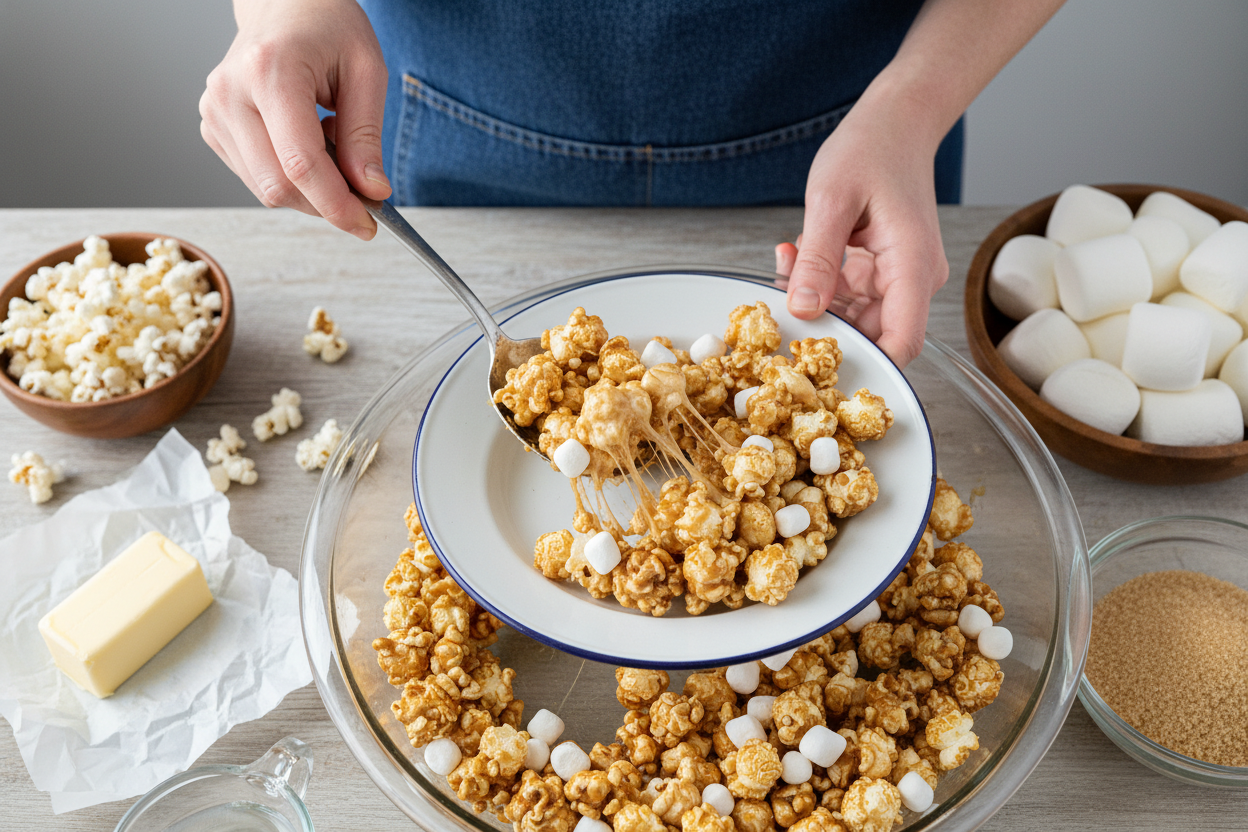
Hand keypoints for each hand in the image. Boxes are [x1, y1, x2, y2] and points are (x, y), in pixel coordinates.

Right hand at [199, 0, 389, 239]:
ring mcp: (215, 111)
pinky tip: (305, 142)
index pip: (299, 163)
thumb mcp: (366, 71)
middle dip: (326, 203)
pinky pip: (257, 178)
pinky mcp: (213, 127)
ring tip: (330, 142)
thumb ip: (366, 137)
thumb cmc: (328, 27)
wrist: (285, 3)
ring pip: (266, 189)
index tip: (367, 224)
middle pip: (278, 185)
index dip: (336, 204)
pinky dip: (290, 177)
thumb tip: (372, 193)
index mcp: (269, 70)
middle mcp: (231, 93)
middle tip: (363, 193)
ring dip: (310, 189)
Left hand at [776, 93, 948, 367]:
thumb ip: (819, 260)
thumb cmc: (872, 148)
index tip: (818, 364)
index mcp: (913, 266)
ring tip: (790, 258)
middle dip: (822, 321)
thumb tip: (805, 311)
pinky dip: (820, 280)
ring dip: (815, 297)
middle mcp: (914, 278)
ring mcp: (900, 276)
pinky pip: (849, 294)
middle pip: (871, 332)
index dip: (866, 363)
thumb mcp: (832, 201)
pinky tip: (801, 253)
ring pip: (853, 314)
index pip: (902, 342)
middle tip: (784, 290)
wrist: (895, 120)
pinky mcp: (883, 270)